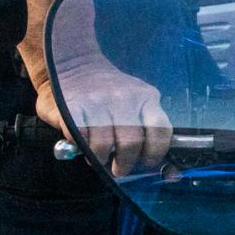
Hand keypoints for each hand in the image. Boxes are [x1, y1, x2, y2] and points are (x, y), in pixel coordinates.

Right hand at [38, 64, 170, 176]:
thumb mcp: (136, 99)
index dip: (155, 153)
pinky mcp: (72, 107)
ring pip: (104, 144)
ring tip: (100, 158)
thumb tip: (163, 167)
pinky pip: (81, 138)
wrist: (74, 64)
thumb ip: (146, 125)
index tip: (147, 163)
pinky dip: (83, 147)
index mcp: (146, 97)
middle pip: (131, 142)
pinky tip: (84, 146)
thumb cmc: (109, 91)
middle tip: (119, 169)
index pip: (160, 130)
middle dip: (125, 163)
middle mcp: (124, 98)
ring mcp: (97, 102)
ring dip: (101, 158)